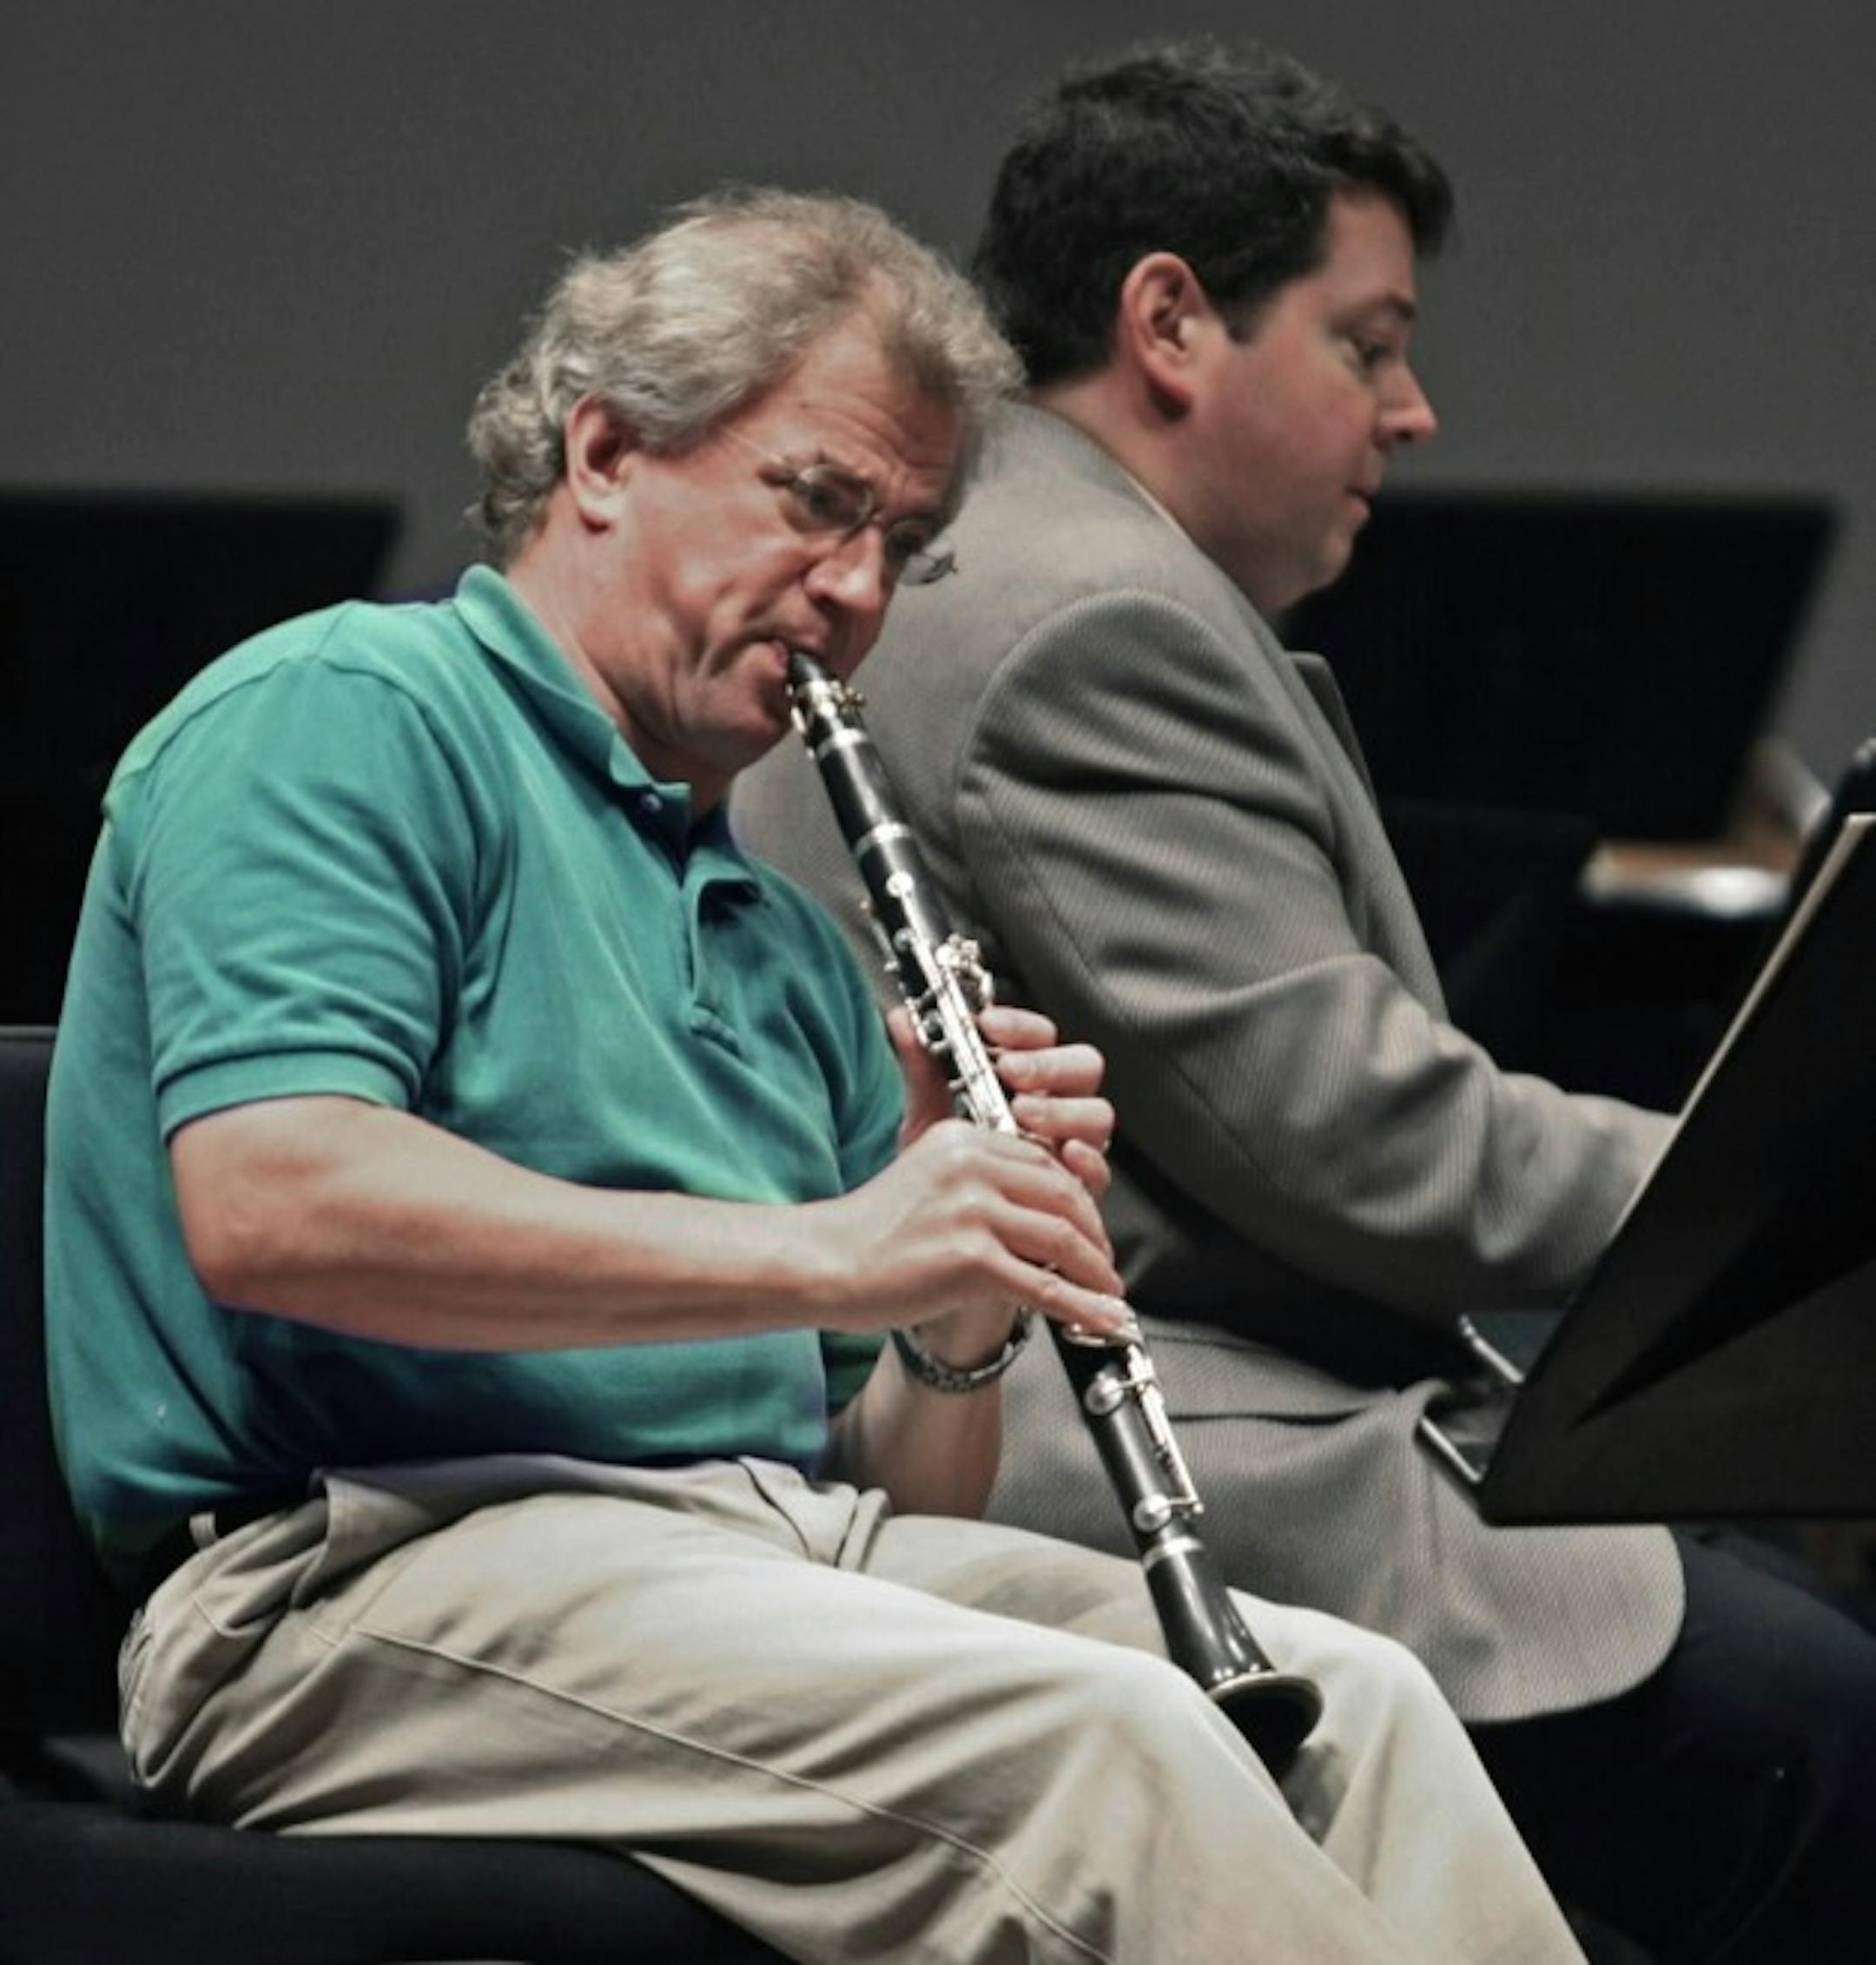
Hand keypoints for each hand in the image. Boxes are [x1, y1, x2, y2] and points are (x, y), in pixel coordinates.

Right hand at [820, 1108, 1127, 1350]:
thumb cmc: (869, 1229)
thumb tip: (1031, 1201)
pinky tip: (1100, 1316)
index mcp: (963, 1138)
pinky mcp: (971, 1258)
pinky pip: (1045, 1285)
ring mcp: (973, 1211)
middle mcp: (971, 1166)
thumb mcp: (920, 1169)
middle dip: (1095, 1235)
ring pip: (1062, 1239)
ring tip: (1108, 1291)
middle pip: (1064, 1195)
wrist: (824, 1263)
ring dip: (1096, 1272)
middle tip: (1105, 1261)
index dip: (1078, 1198)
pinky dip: (1083, 1305)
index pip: (1044, 1161)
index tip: (1088, 1223)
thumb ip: (973, 1173)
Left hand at [891, 1002, 1114, 1204]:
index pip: (1041, 1037)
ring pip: (1096, 1114)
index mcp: (1027, 1080)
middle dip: (1047, 1064)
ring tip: (1024, 1111)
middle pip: (1082, 1067)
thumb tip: (899, 1020)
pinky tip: (1065, 1155)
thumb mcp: (929, 1118)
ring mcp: (1071, 1146)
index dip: (1020, 1026)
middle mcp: (1057, 1108)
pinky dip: (1088, 1160)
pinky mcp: (1078, 1189)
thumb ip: (921, 1070)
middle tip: (1011, 1071)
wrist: (944, 1231)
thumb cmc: (945, 1173)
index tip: (989, 1025)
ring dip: (1063, 1108)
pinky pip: (1099, 1170)